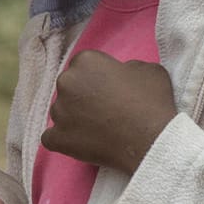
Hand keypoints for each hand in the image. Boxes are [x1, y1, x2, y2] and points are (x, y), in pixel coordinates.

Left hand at [41, 50, 178, 173]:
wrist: (152, 142)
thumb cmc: (152, 103)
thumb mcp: (148, 69)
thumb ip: (127, 66)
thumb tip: (121, 73)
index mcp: (85, 61)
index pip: (85, 65)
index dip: (99, 77)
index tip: (111, 90)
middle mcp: (66, 81)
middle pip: (70, 86)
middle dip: (84, 96)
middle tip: (105, 111)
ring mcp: (59, 111)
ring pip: (61, 111)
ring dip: (74, 118)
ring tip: (98, 130)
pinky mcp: (57, 138)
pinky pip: (51, 137)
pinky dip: (64, 140)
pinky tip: (80, 143)